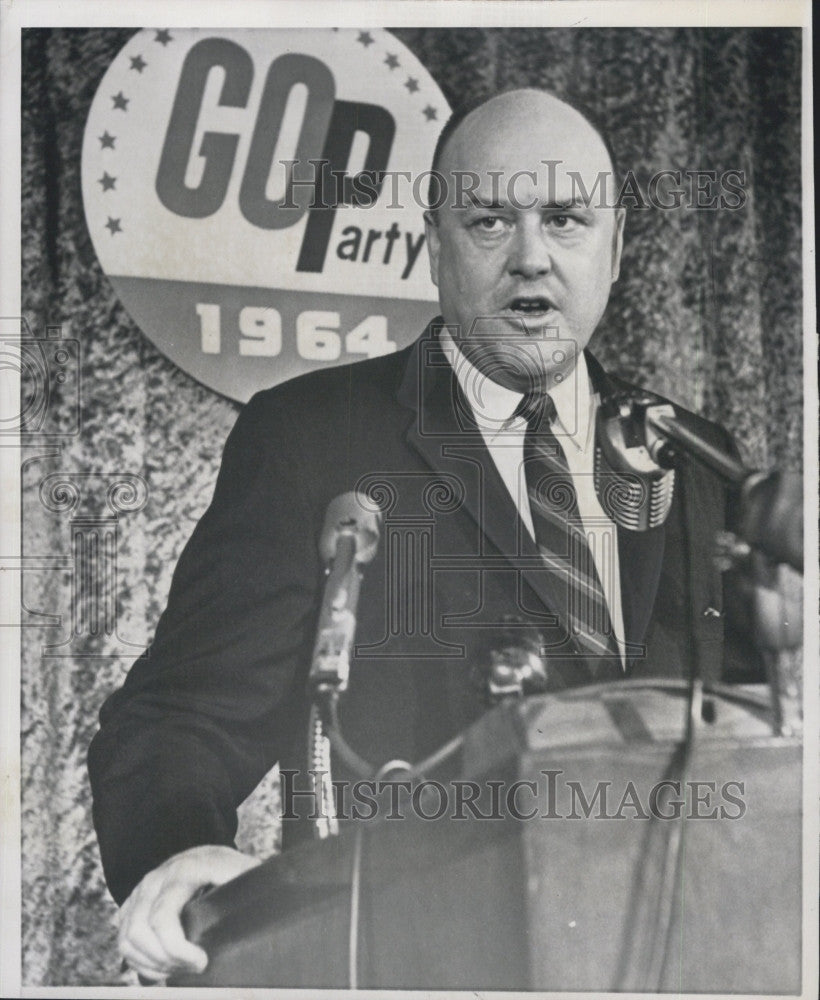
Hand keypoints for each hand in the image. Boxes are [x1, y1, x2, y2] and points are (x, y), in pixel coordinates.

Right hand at [117, 844, 260, 980]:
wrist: (208, 854)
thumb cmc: (230, 867)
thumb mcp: (244, 870)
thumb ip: (249, 882)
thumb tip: (273, 896)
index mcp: (184, 870)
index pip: (163, 917)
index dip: (177, 948)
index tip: (202, 962)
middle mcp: (157, 878)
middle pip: (140, 932)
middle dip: (164, 959)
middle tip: (192, 968)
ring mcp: (141, 891)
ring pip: (127, 938)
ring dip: (150, 963)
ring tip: (177, 970)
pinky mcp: (132, 905)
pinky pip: (123, 940)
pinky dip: (139, 960)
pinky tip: (162, 967)